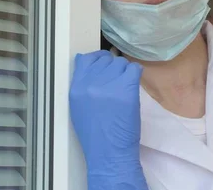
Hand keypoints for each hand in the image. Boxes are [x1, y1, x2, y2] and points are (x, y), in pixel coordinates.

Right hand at [70, 50, 147, 188]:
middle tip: (117, 83)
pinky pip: (134, 69)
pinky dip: (136, 74)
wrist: (108, 153)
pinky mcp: (126, 88)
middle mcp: (90, 83)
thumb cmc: (95, 135)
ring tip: (124, 88)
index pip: (85, 59)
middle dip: (113, 68)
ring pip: (121, 63)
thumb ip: (82, 86)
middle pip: (106, 60)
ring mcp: (108, 84)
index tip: (104, 65)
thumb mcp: (78, 107)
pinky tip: (133, 86)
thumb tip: (86, 63)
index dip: (97, 59)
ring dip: (125, 73)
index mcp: (76, 88)